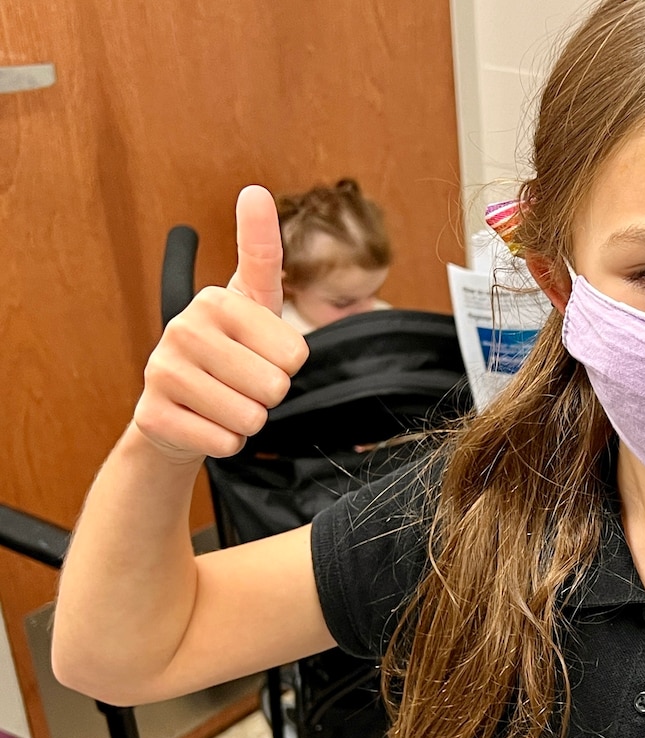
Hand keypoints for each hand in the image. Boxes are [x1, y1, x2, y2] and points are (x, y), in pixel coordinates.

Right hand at [132, 186, 308, 464]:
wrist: (180, 408)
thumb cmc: (230, 352)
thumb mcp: (253, 302)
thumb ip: (262, 250)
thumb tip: (255, 190)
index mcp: (217, 300)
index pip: (294, 353)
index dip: (289, 364)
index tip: (264, 352)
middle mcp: (184, 328)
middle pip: (274, 387)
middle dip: (269, 396)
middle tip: (243, 383)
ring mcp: (162, 370)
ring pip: (249, 417)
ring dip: (249, 420)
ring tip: (226, 402)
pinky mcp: (152, 414)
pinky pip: (223, 441)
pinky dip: (226, 442)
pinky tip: (207, 423)